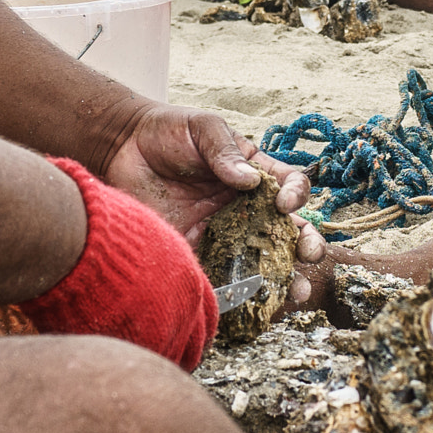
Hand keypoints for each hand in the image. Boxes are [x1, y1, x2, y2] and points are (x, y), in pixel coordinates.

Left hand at [100, 104, 326, 304]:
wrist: (122, 149)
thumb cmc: (170, 132)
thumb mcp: (204, 129)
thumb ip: (225, 152)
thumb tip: (248, 180)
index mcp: (255, 174)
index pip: (289, 186)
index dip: (295, 196)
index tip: (284, 203)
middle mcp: (246, 207)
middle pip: (286, 229)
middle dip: (305, 244)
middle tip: (309, 254)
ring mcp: (223, 232)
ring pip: (261, 260)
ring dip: (282, 277)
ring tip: (295, 292)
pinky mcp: (196, 251)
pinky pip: (220, 276)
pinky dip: (235, 293)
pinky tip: (248, 304)